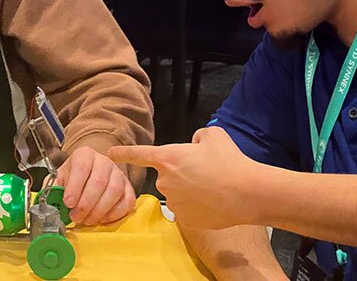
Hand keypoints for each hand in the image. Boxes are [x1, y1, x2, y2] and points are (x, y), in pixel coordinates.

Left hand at [55, 146, 135, 225]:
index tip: (68, 203)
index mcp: (84, 154)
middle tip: (76, 217)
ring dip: (99, 210)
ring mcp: (119, 174)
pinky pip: (127, 202)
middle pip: (99, 181)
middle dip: (86, 203)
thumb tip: (49, 201)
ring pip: (114, 191)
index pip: (82, 167)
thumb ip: (53, 188)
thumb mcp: (59, 179)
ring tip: (87, 220)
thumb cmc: (73, 179)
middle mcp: (104, 161)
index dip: (75, 186)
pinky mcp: (129, 189)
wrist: (90, 176)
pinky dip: (114, 214)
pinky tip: (102, 219)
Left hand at [110, 127, 262, 229]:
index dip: (123, 154)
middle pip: (167, 175)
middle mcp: (165, 182)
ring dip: (189, 190)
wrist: (247, 193)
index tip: (109, 154)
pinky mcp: (185, 220)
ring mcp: (174, 203)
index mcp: (167, 158)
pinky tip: (213, 202)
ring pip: (178, 193)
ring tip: (213, 186)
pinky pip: (187, 210)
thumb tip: (195, 145)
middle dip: (181, 173)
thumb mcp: (213, 136)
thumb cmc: (229, 160)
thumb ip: (198, 137)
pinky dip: (198, 206)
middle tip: (205, 171)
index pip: (138, 155)